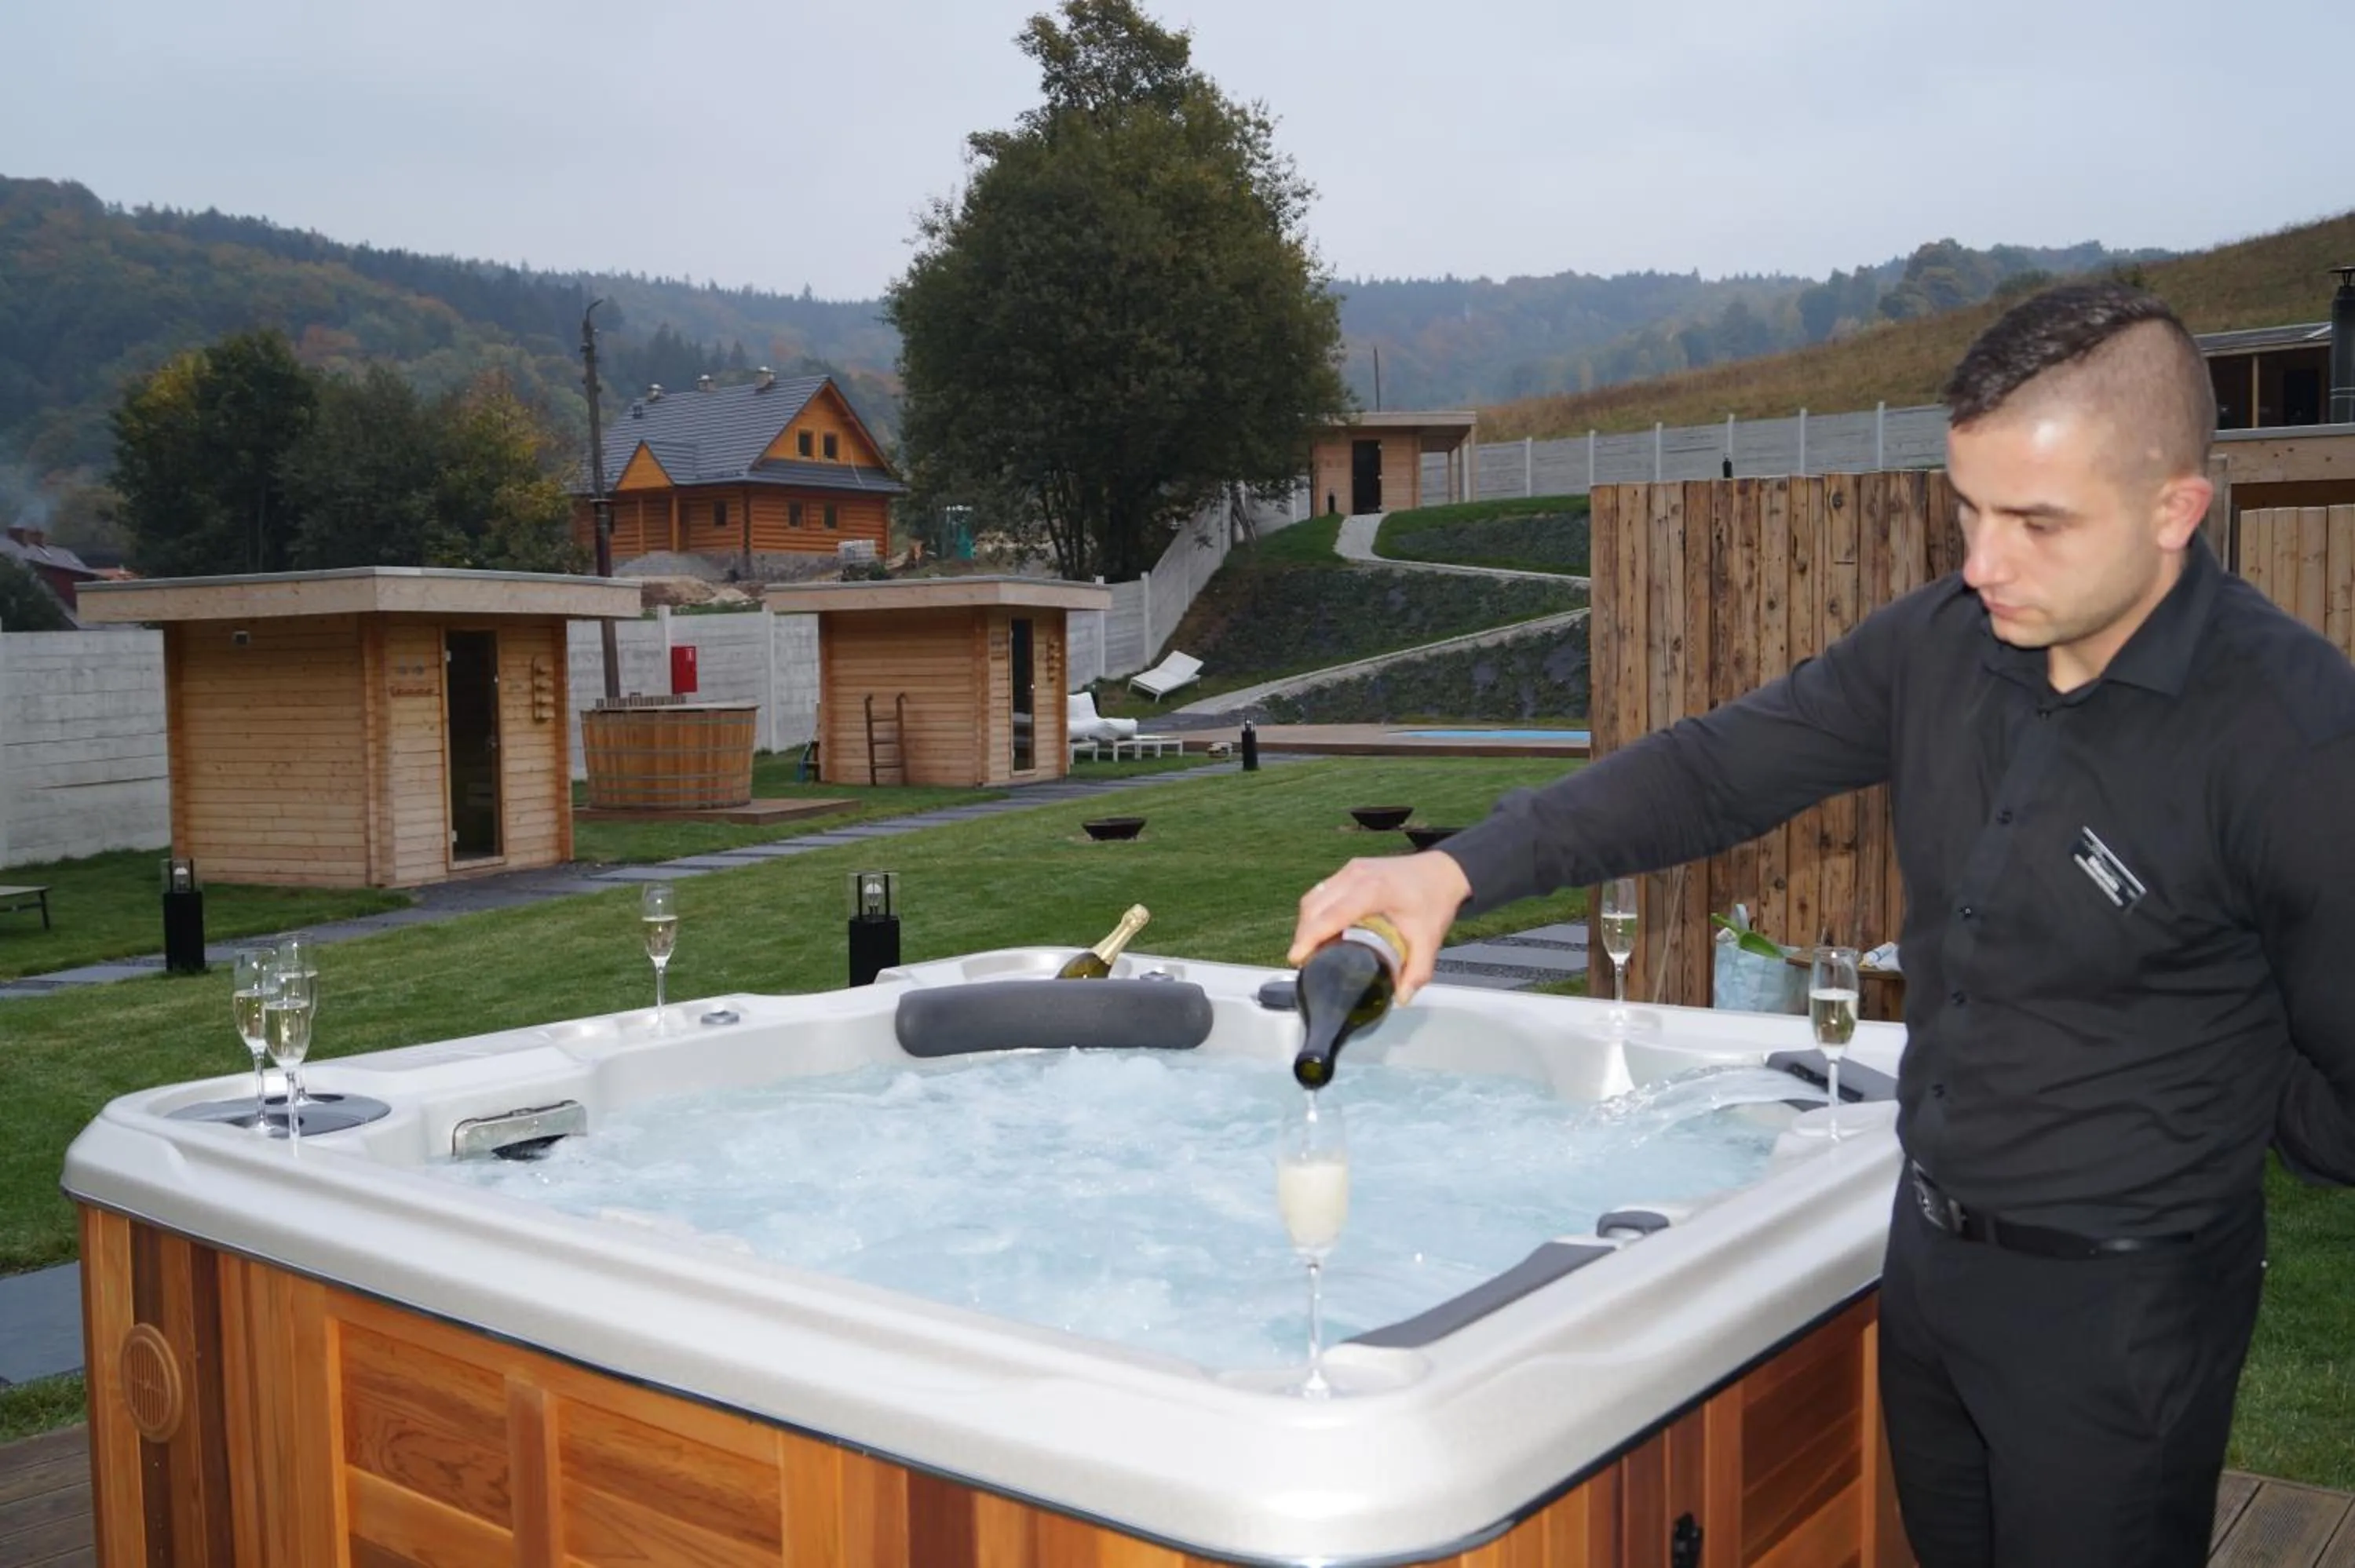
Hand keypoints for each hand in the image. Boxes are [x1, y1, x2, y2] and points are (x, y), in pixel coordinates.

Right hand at [1290, 851, 1472, 1004]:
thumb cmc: (1434, 900)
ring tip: (1311, 948)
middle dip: (1304, 934)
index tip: (1297, 957)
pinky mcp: (1349, 870)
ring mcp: (1350, 869)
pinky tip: (1322, 930)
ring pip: (1314, 896)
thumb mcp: (1429, 939)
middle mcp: (1356, 876)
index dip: (1310, 937)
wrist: (1442, 871)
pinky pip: (1322, 890)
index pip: (1331, 914)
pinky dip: (1316, 911)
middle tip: (1304, 961)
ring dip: (1307, 922)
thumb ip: (1417, 971)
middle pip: (1314, 905)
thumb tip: (1401, 997)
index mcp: (1374, 890)